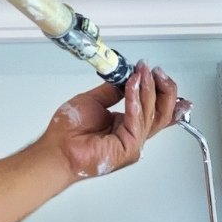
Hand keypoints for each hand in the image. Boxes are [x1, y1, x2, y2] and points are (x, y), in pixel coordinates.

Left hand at [45, 63, 184, 181]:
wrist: (57, 148)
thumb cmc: (69, 132)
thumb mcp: (94, 101)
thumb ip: (113, 90)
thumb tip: (127, 76)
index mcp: (128, 126)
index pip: (156, 109)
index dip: (161, 90)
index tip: (156, 72)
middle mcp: (134, 135)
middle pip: (162, 113)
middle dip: (164, 89)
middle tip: (156, 72)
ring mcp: (133, 143)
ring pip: (152, 114)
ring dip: (147, 90)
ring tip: (141, 73)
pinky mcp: (129, 148)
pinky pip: (137, 121)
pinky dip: (135, 101)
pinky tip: (132, 86)